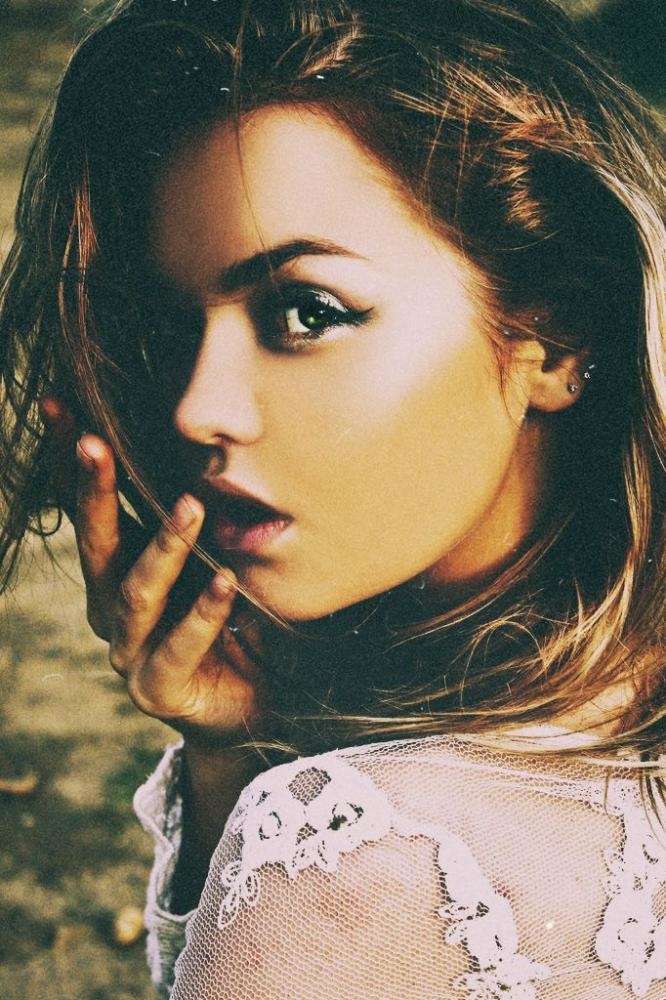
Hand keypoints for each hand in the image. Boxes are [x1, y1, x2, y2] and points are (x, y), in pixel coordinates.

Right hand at [41, 398, 263, 742]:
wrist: (248, 703)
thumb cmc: (227, 622)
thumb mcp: (211, 559)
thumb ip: (200, 518)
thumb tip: (212, 445)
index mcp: (118, 568)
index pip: (90, 505)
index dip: (72, 458)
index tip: (58, 403)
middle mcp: (111, 606)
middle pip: (96, 541)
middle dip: (94, 489)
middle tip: (94, 441)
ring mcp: (128, 650)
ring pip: (136, 591)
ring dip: (163, 546)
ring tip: (193, 506)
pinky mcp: (157, 688)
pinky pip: (178, 645)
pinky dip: (203, 613)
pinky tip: (227, 583)